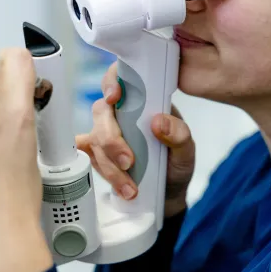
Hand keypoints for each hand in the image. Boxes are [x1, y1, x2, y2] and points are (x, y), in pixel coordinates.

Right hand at [76, 62, 195, 217]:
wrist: (167, 193)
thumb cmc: (175, 163)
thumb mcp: (186, 150)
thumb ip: (178, 135)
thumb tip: (157, 122)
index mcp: (142, 102)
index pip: (120, 78)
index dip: (111, 82)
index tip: (114, 98)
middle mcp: (120, 114)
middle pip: (101, 112)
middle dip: (111, 139)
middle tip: (128, 162)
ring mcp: (104, 134)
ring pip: (93, 139)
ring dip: (109, 166)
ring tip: (131, 188)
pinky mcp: (97, 154)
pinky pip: (84, 154)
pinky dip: (94, 167)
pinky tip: (110, 183)